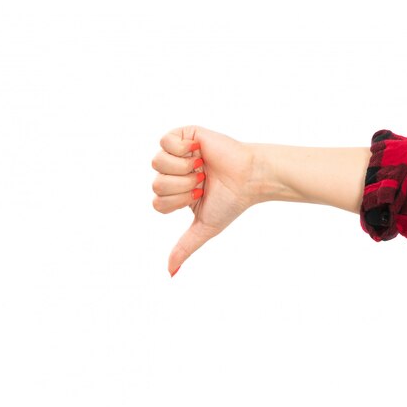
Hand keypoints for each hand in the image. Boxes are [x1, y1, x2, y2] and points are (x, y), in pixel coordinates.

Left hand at [151, 125, 257, 275]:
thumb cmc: (231, 201)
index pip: (158, 202)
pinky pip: (165, 141)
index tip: (200, 196)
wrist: (250, 178)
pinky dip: (182, 149)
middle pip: (156, 184)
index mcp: (176, 193)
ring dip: (183, 169)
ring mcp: (178, 153)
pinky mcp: (185, 134)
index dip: (179, 202)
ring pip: (157, 163)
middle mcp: (174, 173)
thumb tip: (169, 272)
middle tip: (203, 181)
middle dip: (183, 187)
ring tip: (201, 167)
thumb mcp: (205, 227)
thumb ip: (185, 247)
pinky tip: (198, 152)